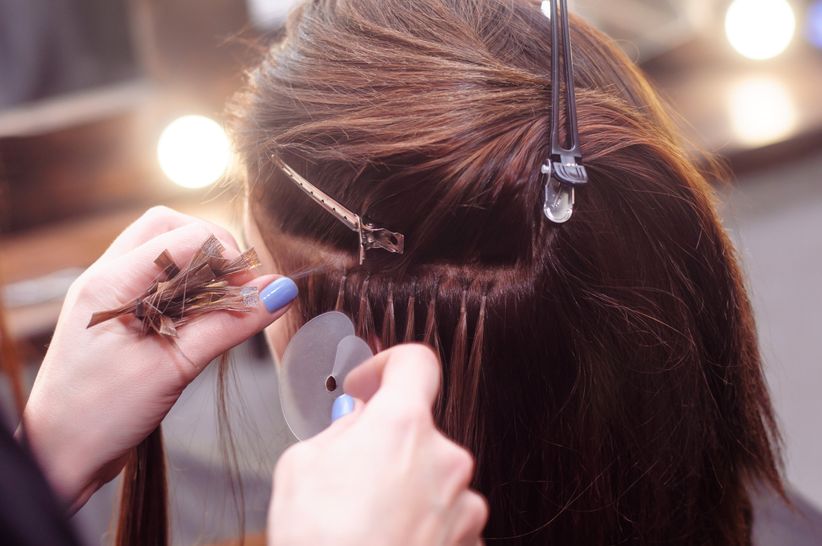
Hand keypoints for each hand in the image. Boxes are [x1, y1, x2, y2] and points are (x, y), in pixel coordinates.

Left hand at [20, 206, 296, 511]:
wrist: (59, 456)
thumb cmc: (100, 417)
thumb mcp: (174, 368)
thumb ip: (228, 325)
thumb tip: (279, 292)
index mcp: (110, 283)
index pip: (184, 237)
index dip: (226, 256)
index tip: (252, 290)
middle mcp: (106, 277)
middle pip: (170, 228)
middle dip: (213, 249)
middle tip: (239, 288)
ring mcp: (110, 293)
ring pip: (165, 249)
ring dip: (201, 269)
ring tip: (222, 306)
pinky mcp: (120, 312)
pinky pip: (160, 279)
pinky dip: (189, 289)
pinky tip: (203, 318)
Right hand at [268, 344, 487, 545]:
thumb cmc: (318, 542)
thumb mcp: (301, 466)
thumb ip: (341, 431)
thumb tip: (358, 424)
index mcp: (403, 425)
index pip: (416, 363)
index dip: (388, 366)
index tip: (368, 386)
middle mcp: (444, 458)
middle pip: (419, 430)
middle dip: (387, 445)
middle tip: (349, 475)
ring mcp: (462, 504)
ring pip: (433, 478)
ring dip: (406, 489)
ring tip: (364, 521)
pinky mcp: (469, 541)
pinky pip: (445, 519)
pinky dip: (421, 526)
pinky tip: (387, 542)